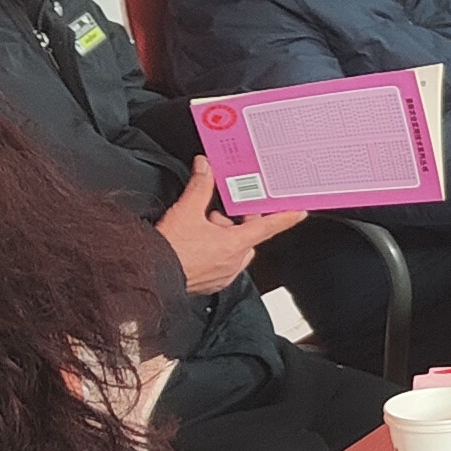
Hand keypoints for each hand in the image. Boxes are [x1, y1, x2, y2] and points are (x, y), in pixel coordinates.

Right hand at [157, 154, 303, 293]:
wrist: (150, 274)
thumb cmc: (169, 250)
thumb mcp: (186, 210)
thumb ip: (199, 186)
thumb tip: (205, 167)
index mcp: (234, 244)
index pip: (268, 227)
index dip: (285, 217)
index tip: (299, 212)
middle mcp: (234, 262)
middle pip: (248, 236)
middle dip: (235, 223)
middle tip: (215, 215)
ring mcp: (224, 274)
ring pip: (235, 250)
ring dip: (224, 238)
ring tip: (202, 230)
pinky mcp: (212, 283)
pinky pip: (223, 264)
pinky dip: (215, 253)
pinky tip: (197, 247)